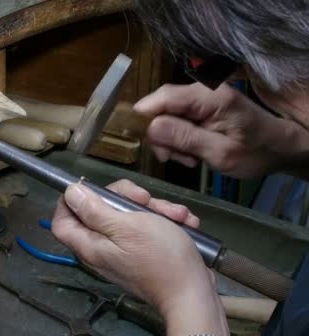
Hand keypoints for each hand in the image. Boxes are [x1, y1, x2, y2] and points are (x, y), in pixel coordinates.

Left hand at [51, 179, 228, 335]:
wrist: (194, 293)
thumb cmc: (159, 257)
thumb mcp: (126, 226)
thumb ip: (94, 210)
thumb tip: (70, 194)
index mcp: (90, 245)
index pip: (63, 222)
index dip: (70, 203)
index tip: (91, 189)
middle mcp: (102, 249)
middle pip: (100, 212)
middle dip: (126, 199)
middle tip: (145, 198)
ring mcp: (124, 252)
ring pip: (130, 217)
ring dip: (154, 209)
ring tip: (175, 215)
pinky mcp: (145, 253)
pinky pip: (148, 229)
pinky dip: (165, 222)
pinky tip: (184, 223)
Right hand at [134, 82, 308, 177]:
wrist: (278, 149)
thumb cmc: (255, 153)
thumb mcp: (220, 153)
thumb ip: (185, 138)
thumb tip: (150, 127)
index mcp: (210, 97)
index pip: (162, 97)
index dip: (144, 117)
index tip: (142, 142)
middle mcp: (202, 91)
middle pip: (160, 105)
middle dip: (159, 134)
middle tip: (171, 159)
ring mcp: (201, 98)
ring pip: (165, 114)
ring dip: (169, 139)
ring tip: (187, 159)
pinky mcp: (200, 106)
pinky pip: (176, 119)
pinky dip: (177, 138)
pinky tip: (190, 153)